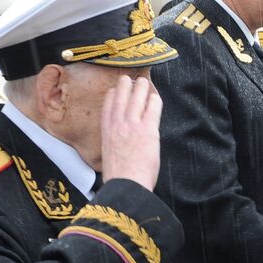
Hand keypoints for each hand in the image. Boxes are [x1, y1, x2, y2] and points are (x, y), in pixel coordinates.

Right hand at [100, 74, 161, 190]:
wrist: (126, 184)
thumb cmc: (119, 177)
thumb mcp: (108, 156)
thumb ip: (113, 145)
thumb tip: (119, 147)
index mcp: (106, 131)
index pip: (107, 106)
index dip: (113, 94)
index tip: (116, 89)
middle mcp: (117, 124)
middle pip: (120, 96)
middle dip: (126, 85)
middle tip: (132, 78)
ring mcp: (132, 125)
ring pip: (137, 97)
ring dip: (142, 86)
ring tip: (145, 81)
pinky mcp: (148, 129)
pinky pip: (152, 107)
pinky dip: (154, 99)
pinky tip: (156, 97)